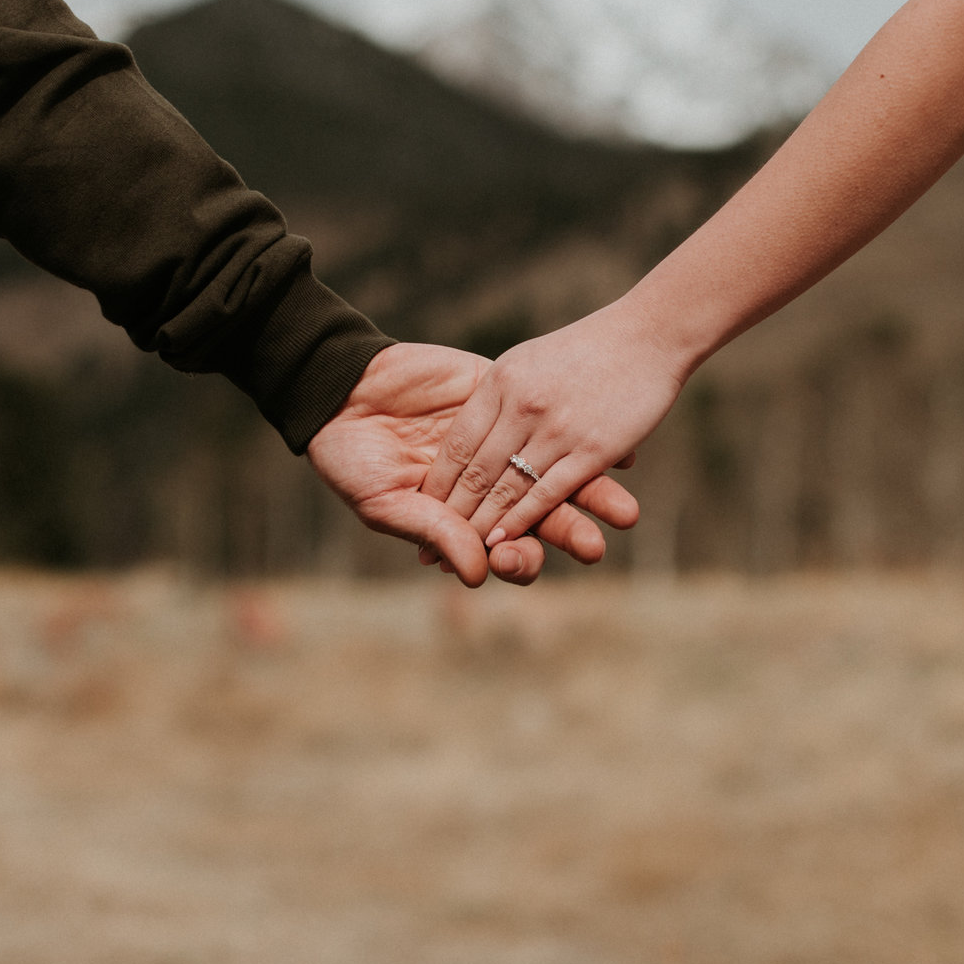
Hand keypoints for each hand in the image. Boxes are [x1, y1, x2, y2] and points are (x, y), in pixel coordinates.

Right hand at [307, 342, 641, 585]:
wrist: (341, 390)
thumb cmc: (351, 458)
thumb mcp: (385, 502)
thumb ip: (436, 532)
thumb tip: (479, 573)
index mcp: (463, 518)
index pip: (504, 546)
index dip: (519, 557)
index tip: (522, 560)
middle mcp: (493, 485)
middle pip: (542, 514)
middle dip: (569, 532)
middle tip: (594, 546)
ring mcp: (503, 441)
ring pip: (556, 470)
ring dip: (591, 491)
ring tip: (622, 508)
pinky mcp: (505, 398)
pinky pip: (549, 418)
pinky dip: (583, 434)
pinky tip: (619, 449)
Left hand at [420, 304, 682, 550]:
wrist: (649, 335)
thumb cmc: (589, 348)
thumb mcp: (529, 361)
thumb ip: (500, 396)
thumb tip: (472, 431)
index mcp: (501, 381)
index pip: (457, 443)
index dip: (439, 482)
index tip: (423, 509)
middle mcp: (522, 406)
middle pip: (476, 472)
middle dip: (451, 515)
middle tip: (428, 546)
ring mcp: (557, 429)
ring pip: (507, 489)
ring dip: (481, 527)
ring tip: (461, 553)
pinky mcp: (592, 450)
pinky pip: (546, 493)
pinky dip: (520, 522)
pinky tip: (502, 542)